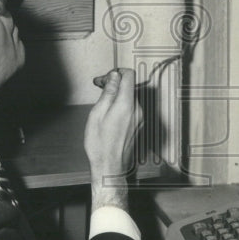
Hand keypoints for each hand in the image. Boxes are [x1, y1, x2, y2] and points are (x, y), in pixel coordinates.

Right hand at [84, 68, 142, 183]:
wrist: (110, 167)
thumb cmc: (100, 144)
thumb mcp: (98, 114)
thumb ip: (109, 92)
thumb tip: (114, 76)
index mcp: (127, 104)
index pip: (129, 75)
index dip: (116, 72)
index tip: (105, 78)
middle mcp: (138, 110)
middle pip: (130, 85)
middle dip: (115, 82)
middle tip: (99, 87)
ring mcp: (140, 118)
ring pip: (130, 96)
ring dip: (117, 94)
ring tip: (102, 101)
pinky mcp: (139, 124)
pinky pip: (132, 107)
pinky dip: (121, 104)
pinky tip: (109, 112)